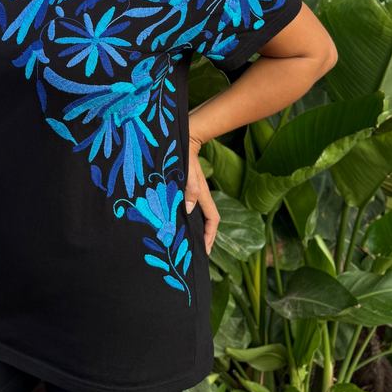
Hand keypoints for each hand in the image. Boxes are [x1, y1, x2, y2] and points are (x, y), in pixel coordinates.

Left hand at [185, 135, 220, 254]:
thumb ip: (190, 190)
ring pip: (198, 215)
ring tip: (188, 241)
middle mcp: (200, 196)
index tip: (205, 249)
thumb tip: (190, 210)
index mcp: (203, 195)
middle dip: (205, 237)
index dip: (210, 235)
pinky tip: (179, 222)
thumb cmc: (185, 157)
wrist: (185, 139)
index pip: (212, 220)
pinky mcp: (186, 188)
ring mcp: (194, 192)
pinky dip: (188, 218)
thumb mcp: (187, 174)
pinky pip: (190, 207)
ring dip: (196, 228)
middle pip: (207, 221)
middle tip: (198, 251)